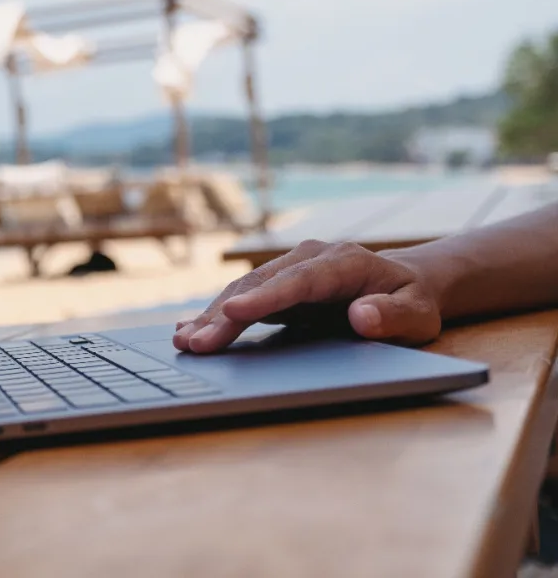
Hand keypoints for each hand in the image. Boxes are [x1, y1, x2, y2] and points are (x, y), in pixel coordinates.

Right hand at [173, 240, 443, 352]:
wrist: (404, 283)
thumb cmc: (413, 301)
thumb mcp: (418, 313)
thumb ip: (394, 315)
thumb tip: (362, 316)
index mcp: (342, 262)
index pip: (298, 280)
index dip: (265, 297)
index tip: (234, 313)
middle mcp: (308, 258)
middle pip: (259, 286)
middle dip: (224, 315)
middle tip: (195, 343)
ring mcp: (288, 269)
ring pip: (243, 290)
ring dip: (212, 317)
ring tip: (184, 342)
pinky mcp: (276, 286)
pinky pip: (242, 299)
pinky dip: (216, 316)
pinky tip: (188, 330)